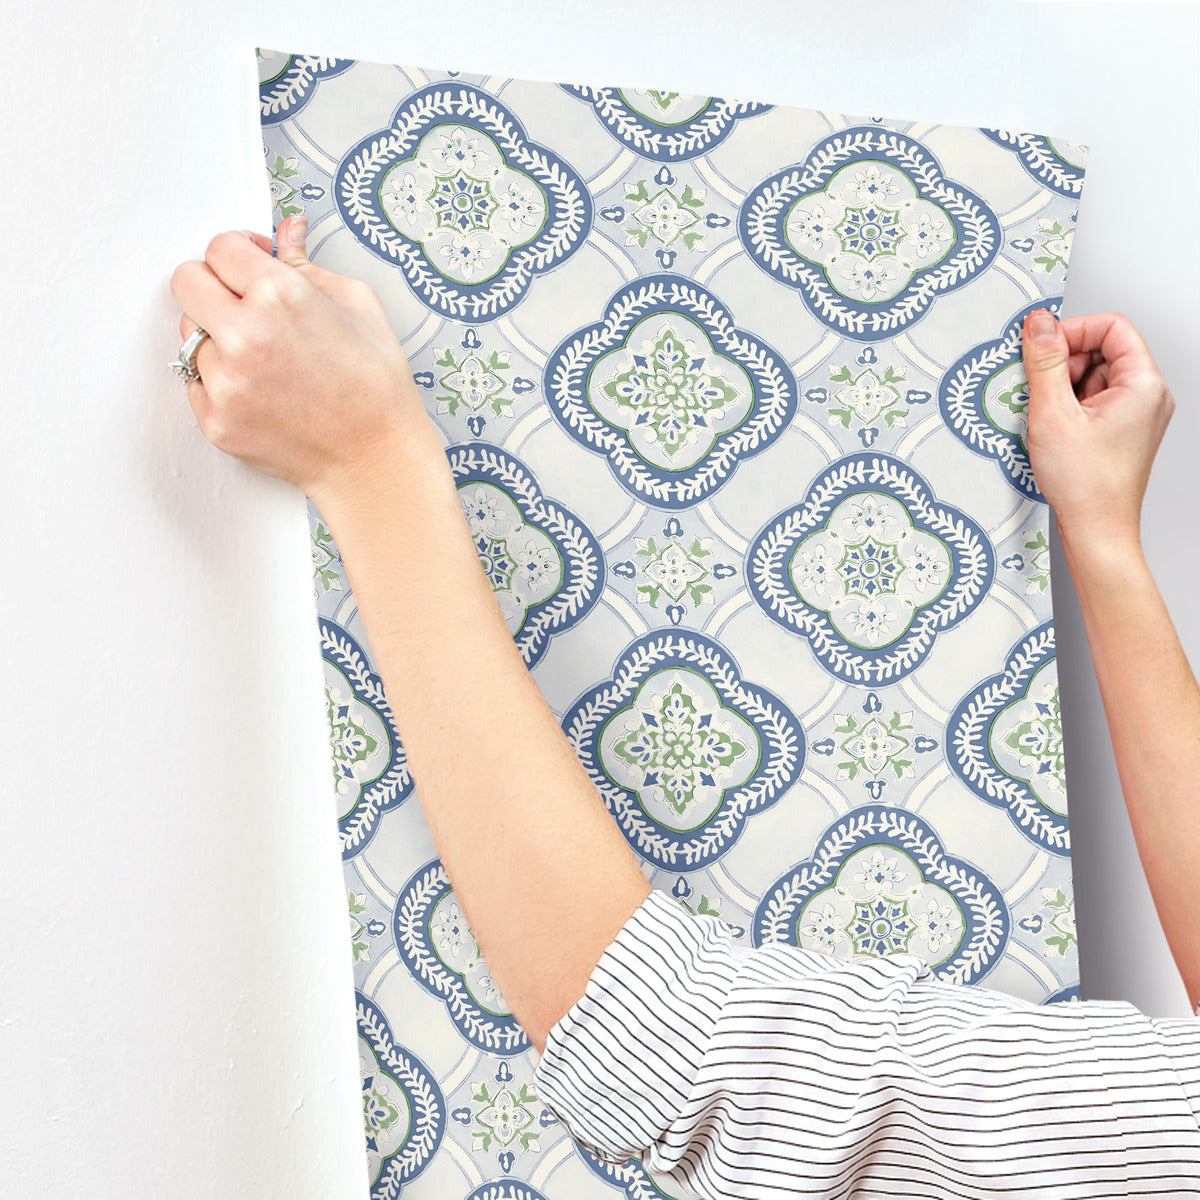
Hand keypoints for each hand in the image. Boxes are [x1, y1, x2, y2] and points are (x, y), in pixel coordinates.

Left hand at [169, 216, 435, 505]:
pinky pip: (195, 382)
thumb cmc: (377, 386)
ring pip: (190, 334)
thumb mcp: (359, 305)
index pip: (219, 247)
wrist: (376, 459)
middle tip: (242, 301)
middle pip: (186, 281)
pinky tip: (261, 389)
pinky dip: (220, 380)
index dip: (238, 251)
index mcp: (280, 296)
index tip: (250, 264)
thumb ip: (308, 264)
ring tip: (263, 356)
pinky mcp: (216, 420)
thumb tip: (287, 232)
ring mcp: (225, 382)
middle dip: (213, 284)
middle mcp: (244, 335)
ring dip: (217, 337)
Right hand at [1021, 309, 1174, 550]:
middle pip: (1102, 351)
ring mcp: (1136, 415)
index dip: (1074, 330)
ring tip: (1046, 416)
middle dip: (1064, 362)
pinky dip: (1068, 407)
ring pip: (1094, 376)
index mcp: (1143, 385)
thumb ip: (1045, 362)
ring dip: (1062, 387)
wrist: (1097, 531)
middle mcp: (1147, 396)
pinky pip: (1092, 401)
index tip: (1042, 346)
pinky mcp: (1121, 431)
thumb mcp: (1053, 414)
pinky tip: (1052, 428)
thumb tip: (1038, 323)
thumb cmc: (1086, 485)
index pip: (1112, 328)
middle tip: (1038, 388)